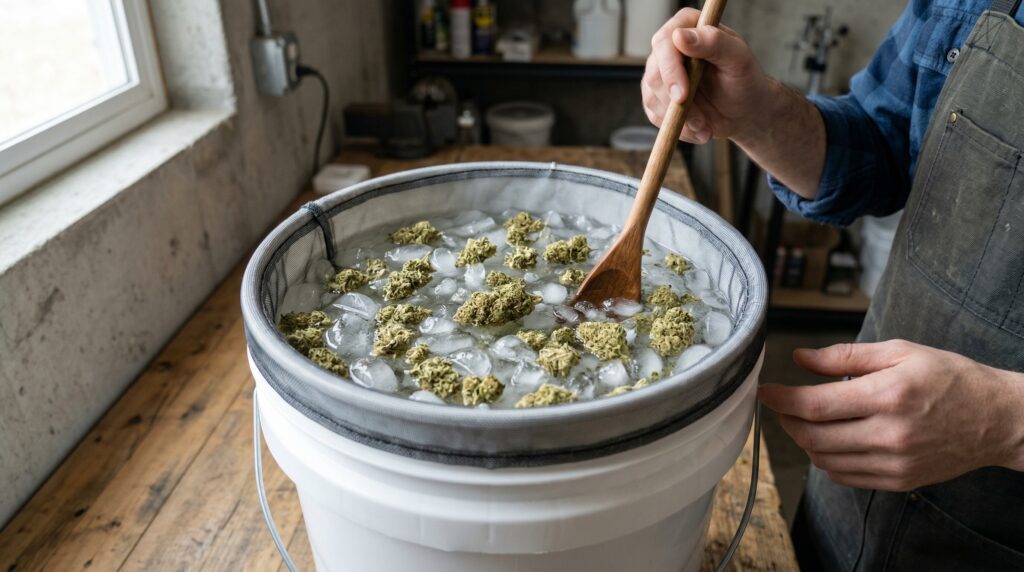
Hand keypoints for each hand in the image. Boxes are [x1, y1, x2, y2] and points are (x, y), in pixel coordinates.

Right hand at [642, 7, 770, 143]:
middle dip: (675, 103)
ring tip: (706, 126)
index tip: (683, 96)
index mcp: (689, 27)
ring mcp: (661, 73)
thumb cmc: (745, 80)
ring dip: (680, 119)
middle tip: (700, 120)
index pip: (664, 42)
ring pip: (652, 98)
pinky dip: (678, 128)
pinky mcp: (657, 97)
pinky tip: (699, 128)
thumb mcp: (738, 60)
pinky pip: (655, 116)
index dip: (670, 70)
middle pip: (655, 74)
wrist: (744, 111)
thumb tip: (680, 36)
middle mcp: (670, 47)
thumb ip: (714, 42)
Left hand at [759, 340, 1023, 491]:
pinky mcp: (898, 481)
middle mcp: (889, 434)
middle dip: (787, 420)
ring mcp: (893, 462)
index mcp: (887, 395)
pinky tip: (830, 441)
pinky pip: (845, 476)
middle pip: (813, 436)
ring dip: (804, 441)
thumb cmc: (948, 378)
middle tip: (783, 405)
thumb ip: (844, 357)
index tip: (765, 391)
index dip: (781, 399)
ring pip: (824, 460)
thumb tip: (801, 359)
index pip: (815, 405)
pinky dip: (826, 460)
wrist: (996, 419)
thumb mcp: (899, 352)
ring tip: (805, 421)